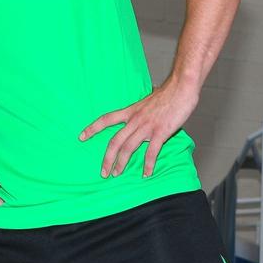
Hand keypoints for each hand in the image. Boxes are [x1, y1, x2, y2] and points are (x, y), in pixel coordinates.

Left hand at [79, 78, 200, 177]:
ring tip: (117, 174)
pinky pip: (151, 152)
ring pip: (128, 148)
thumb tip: (141, 111)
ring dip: (121, 163)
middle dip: (107, 158)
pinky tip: (146, 174)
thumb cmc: (168, 94)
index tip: (81, 137)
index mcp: (131, 111)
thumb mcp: (148, 100)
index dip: (93, 128)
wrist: (181, 88)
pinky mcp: (160, 132)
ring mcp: (147, 127)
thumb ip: (142, 109)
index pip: (106, 119)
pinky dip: (147, 165)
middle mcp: (135, 120)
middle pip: (115, 141)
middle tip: (103, 172)